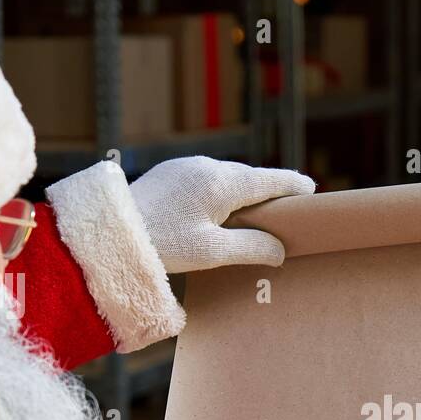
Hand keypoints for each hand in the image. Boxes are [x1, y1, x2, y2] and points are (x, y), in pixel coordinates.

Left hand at [128, 156, 314, 273]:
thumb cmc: (161, 243)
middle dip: (270, 191)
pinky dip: (223, 193)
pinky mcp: (171, 174)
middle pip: (251, 178)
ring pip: (228, 178)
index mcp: (223, 182)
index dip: (293, 186)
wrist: (109, 230)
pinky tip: (220, 211)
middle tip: (287, 208)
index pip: (271, 180)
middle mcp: (208, 167)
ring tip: (256, 213)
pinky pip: (208, 180)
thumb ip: (251, 247)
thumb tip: (279, 249)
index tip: (311, 190)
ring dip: (244, 193)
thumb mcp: (212, 252)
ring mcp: (187, 167)